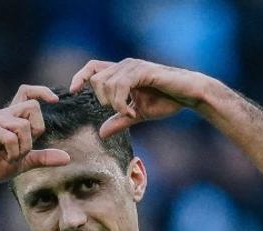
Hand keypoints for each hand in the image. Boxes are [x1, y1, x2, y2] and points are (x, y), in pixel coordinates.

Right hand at [0, 85, 71, 187]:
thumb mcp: (24, 162)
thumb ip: (44, 157)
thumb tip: (67, 158)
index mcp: (12, 118)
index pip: (27, 92)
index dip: (42, 91)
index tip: (55, 100)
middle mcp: (4, 114)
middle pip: (33, 107)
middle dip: (37, 130)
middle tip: (25, 150)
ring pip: (23, 126)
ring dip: (24, 148)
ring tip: (13, 158)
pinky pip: (10, 137)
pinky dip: (14, 152)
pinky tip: (6, 160)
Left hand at [69, 58, 209, 137]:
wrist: (189, 95)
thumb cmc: (167, 100)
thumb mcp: (137, 114)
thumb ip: (119, 121)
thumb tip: (101, 133)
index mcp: (121, 72)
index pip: (93, 67)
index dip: (80, 77)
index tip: (73, 90)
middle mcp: (125, 65)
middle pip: (96, 79)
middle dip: (103, 101)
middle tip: (122, 112)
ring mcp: (134, 66)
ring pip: (106, 84)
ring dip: (115, 105)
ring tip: (131, 114)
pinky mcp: (143, 71)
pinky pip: (120, 86)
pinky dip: (121, 103)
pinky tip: (132, 112)